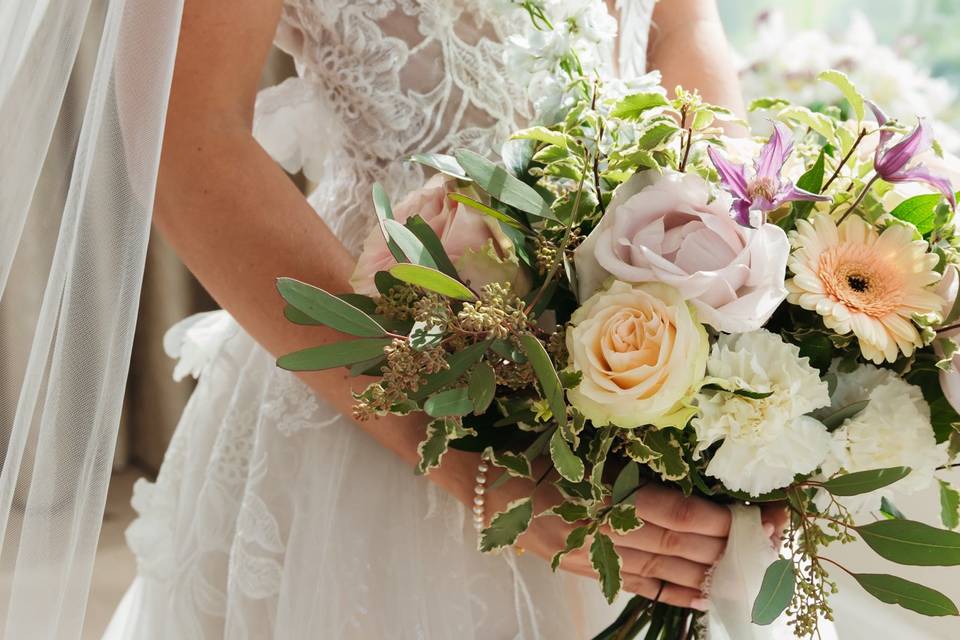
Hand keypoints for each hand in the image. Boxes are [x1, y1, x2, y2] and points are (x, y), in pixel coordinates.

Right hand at [486, 473, 781, 609]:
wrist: (484, 479)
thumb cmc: (531, 444)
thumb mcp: (578, 438)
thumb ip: (627, 454)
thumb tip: (687, 463)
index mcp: (597, 489)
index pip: (670, 512)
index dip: (716, 517)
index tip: (758, 513)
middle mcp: (596, 527)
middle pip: (675, 543)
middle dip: (727, 542)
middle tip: (773, 538)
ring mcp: (589, 552)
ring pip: (662, 567)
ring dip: (709, 569)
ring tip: (752, 568)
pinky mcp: (583, 567)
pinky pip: (635, 584)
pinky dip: (672, 591)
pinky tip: (704, 596)